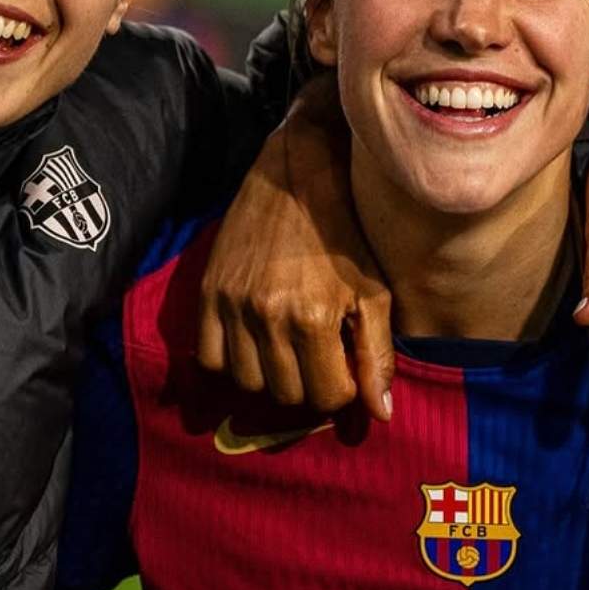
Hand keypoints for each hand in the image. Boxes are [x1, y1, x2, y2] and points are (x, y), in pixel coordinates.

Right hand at [197, 77, 393, 418]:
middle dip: (308, 385)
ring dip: (271, 377)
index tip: (344, 367)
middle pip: (286, 395)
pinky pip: (209, 358)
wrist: (296, 174)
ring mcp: (232, 305)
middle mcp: (267, 316)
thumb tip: (380, 415)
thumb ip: (376, 356)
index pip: (327, 396)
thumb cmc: (346, 234)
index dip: (341, 390)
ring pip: (247, 382)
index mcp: (313, 318)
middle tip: (319, 358)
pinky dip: (231, 362)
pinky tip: (253, 344)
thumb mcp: (373, 291)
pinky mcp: (208, 292)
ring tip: (288, 350)